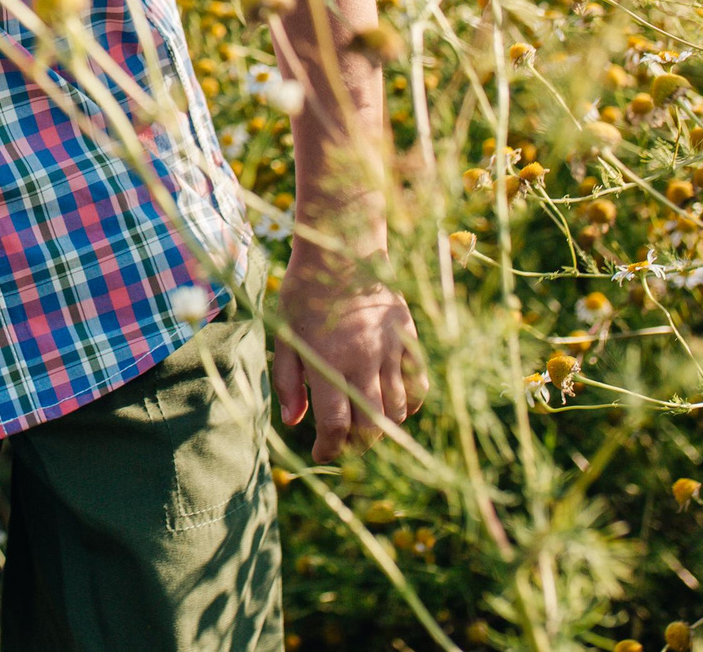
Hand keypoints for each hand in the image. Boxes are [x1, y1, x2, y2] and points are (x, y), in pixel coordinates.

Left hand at [272, 246, 427, 461]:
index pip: (336, 424)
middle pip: (371, 425)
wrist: (343, 250)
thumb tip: (294, 422)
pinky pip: (418, 386)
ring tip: (366, 423)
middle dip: (356, 444)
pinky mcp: (408, 339)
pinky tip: (392, 401)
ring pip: (397, 410)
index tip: (321, 453)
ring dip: (382, 426)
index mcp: (328, 360)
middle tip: (344, 443)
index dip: (329, 448)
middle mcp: (363, 360)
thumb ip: (288, 381)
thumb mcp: (284, 335)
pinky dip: (408, 403)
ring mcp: (390, 350)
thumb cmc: (305, 294)